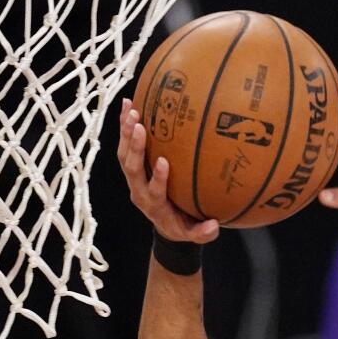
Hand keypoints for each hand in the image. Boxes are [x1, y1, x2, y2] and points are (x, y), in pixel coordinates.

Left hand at [117, 98, 219, 244]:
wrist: (164, 226)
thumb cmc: (181, 226)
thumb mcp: (192, 234)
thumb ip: (201, 233)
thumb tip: (214, 225)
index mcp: (154, 205)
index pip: (153, 191)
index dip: (157, 178)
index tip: (163, 161)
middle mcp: (138, 190)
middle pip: (131, 168)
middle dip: (134, 148)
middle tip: (139, 126)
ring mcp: (133, 178)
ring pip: (123, 155)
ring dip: (125, 133)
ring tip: (131, 110)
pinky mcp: (132, 167)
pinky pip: (124, 145)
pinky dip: (124, 126)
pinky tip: (129, 104)